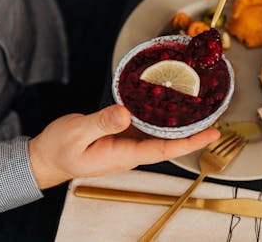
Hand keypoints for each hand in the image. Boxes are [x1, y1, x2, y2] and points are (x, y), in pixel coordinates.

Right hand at [28, 104, 219, 188]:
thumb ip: (101, 122)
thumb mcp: (76, 133)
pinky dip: (159, 116)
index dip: (190, 142)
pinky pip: (145, 126)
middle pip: (168, 142)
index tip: (212, 133)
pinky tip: (166, 103)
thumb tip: (125, 112)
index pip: (164, 149)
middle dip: (193, 132)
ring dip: (179, 123)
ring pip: (158, 134)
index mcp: (123, 155)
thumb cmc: (59, 149)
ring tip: (199, 108)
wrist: (46, 158)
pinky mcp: (121, 135)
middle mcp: (130, 151)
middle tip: (215, 115)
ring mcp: (126, 144)